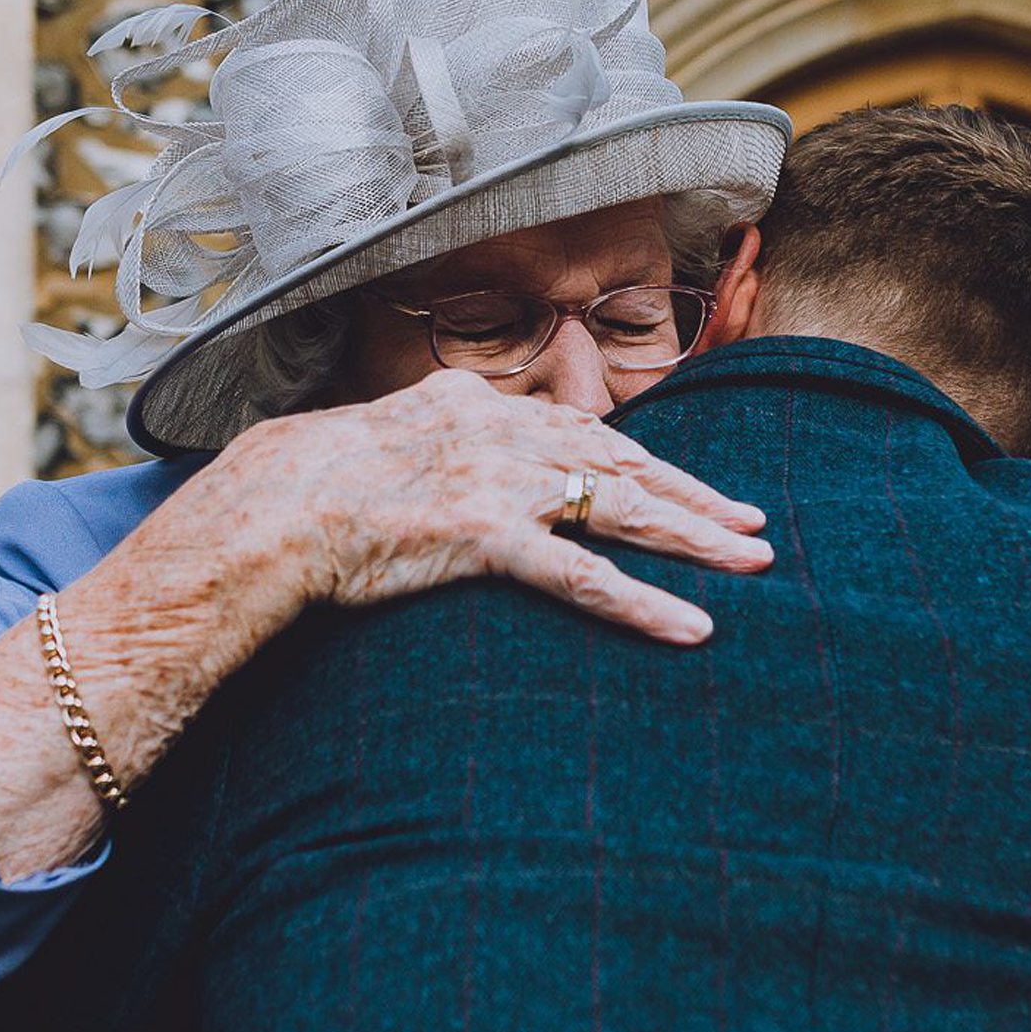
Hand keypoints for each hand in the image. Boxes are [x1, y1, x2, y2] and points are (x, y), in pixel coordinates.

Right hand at [222, 369, 770, 644]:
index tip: (698, 488)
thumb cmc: (326, 481)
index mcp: (487, 406)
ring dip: (694, 539)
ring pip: (623, 509)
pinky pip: (583, 577)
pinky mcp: (486, 535)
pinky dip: (644, 603)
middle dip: (697, 497)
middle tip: (754, 526)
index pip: (591, 432)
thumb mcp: (403, 436)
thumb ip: (459, 442)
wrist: (276, 500)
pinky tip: (692, 625)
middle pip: (626, 463)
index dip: (652, 462)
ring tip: (752, 564)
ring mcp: (500, 482)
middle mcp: (505, 432)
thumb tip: (492, 457)